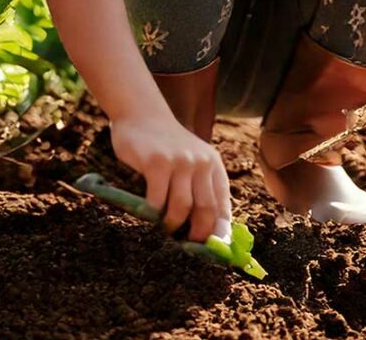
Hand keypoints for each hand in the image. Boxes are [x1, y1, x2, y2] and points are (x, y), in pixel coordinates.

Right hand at [108, 113, 231, 243]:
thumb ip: (199, 188)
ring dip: (172, 225)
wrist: (142, 114)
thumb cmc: (165, 145)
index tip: (211, 251)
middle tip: (184, 246)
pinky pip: (157, 199)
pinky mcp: (157, 162)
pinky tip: (148, 215)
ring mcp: (180, 162)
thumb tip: (206, 231)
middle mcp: (201, 163)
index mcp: (213, 165)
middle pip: (206, 210)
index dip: (219, 233)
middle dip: (196, 234)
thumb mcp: (191, 160)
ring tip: (163, 229)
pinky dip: (153, 213)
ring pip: (182, 207)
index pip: (223, 206)